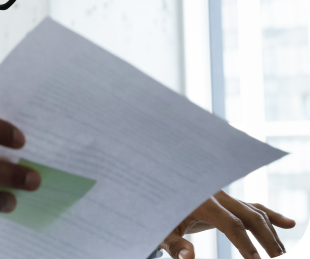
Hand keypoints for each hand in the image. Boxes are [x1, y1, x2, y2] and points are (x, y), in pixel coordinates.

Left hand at [159, 190, 295, 258]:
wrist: (155, 193)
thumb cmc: (157, 215)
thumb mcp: (161, 231)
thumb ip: (175, 245)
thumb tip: (189, 257)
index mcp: (200, 200)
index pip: (231, 223)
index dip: (245, 243)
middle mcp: (216, 194)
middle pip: (250, 215)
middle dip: (268, 239)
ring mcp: (223, 195)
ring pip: (255, 211)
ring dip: (272, 232)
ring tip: (281, 254)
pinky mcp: (227, 200)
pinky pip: (252, 206)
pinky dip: (270, 215)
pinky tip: (290, 224)